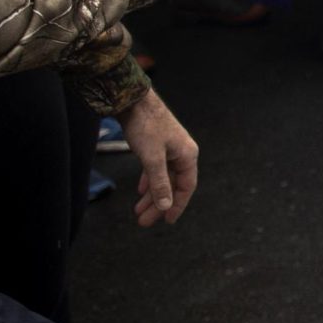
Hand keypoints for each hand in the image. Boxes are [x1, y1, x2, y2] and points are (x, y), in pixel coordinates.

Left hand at [116, 89, 197, 226]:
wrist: (134, 101)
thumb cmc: (146, 126)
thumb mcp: (152, 158)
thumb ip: (159, 183)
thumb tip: (166, 205)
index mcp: (188, 155)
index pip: (186, 187)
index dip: (177, 205)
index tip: (167, 221)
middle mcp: (182, 153)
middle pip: (173, 185)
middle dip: (159, 204)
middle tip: (144, 221)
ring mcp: (170, 149)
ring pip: (163, 178)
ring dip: (151, 195)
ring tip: (138, 211)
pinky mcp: (158, 146)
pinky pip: (157, 169)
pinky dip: (149, 181)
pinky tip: (141, 190)